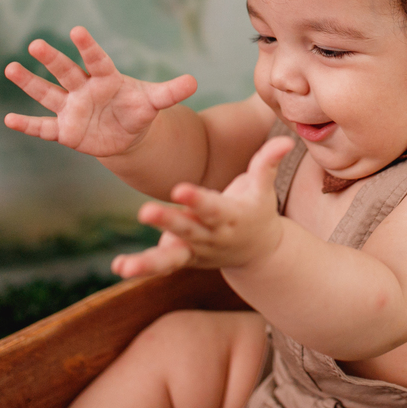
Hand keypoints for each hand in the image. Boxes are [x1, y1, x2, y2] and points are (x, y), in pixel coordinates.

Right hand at [3, 26, 196, 156]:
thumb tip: (194, 81)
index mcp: (106, 78)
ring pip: (48, 94)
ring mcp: (71, 108)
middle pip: (66, 72)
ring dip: (30, 83)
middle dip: (52, 59)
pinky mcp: (65, 130)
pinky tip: (9, 119)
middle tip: (35, 44)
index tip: (77, 31)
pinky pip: (43, 127)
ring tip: (10, 67)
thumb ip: (171, 91)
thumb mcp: (155, 101)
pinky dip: (27, 125)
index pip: (96, 59)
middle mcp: (84, 89)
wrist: (126, 134)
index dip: (87, 47)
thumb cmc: (138, 110)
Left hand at [111, 136, 294, 277]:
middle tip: (144, 211)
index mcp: (230, 217)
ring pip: (171, 258)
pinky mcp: (183, 259)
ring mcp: (196, 251)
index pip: (212, 207)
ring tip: (125, 266)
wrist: (258, 252)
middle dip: (167, 222)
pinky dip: (141, 267)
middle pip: (187, 229)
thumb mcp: (263, 188)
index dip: (196, 199)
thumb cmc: (257, 210)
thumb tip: (288, 140)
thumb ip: (268, 161)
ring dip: (147, 262)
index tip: (179, 189)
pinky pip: (161, 265)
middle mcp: (211, 237)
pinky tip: (118, 266)